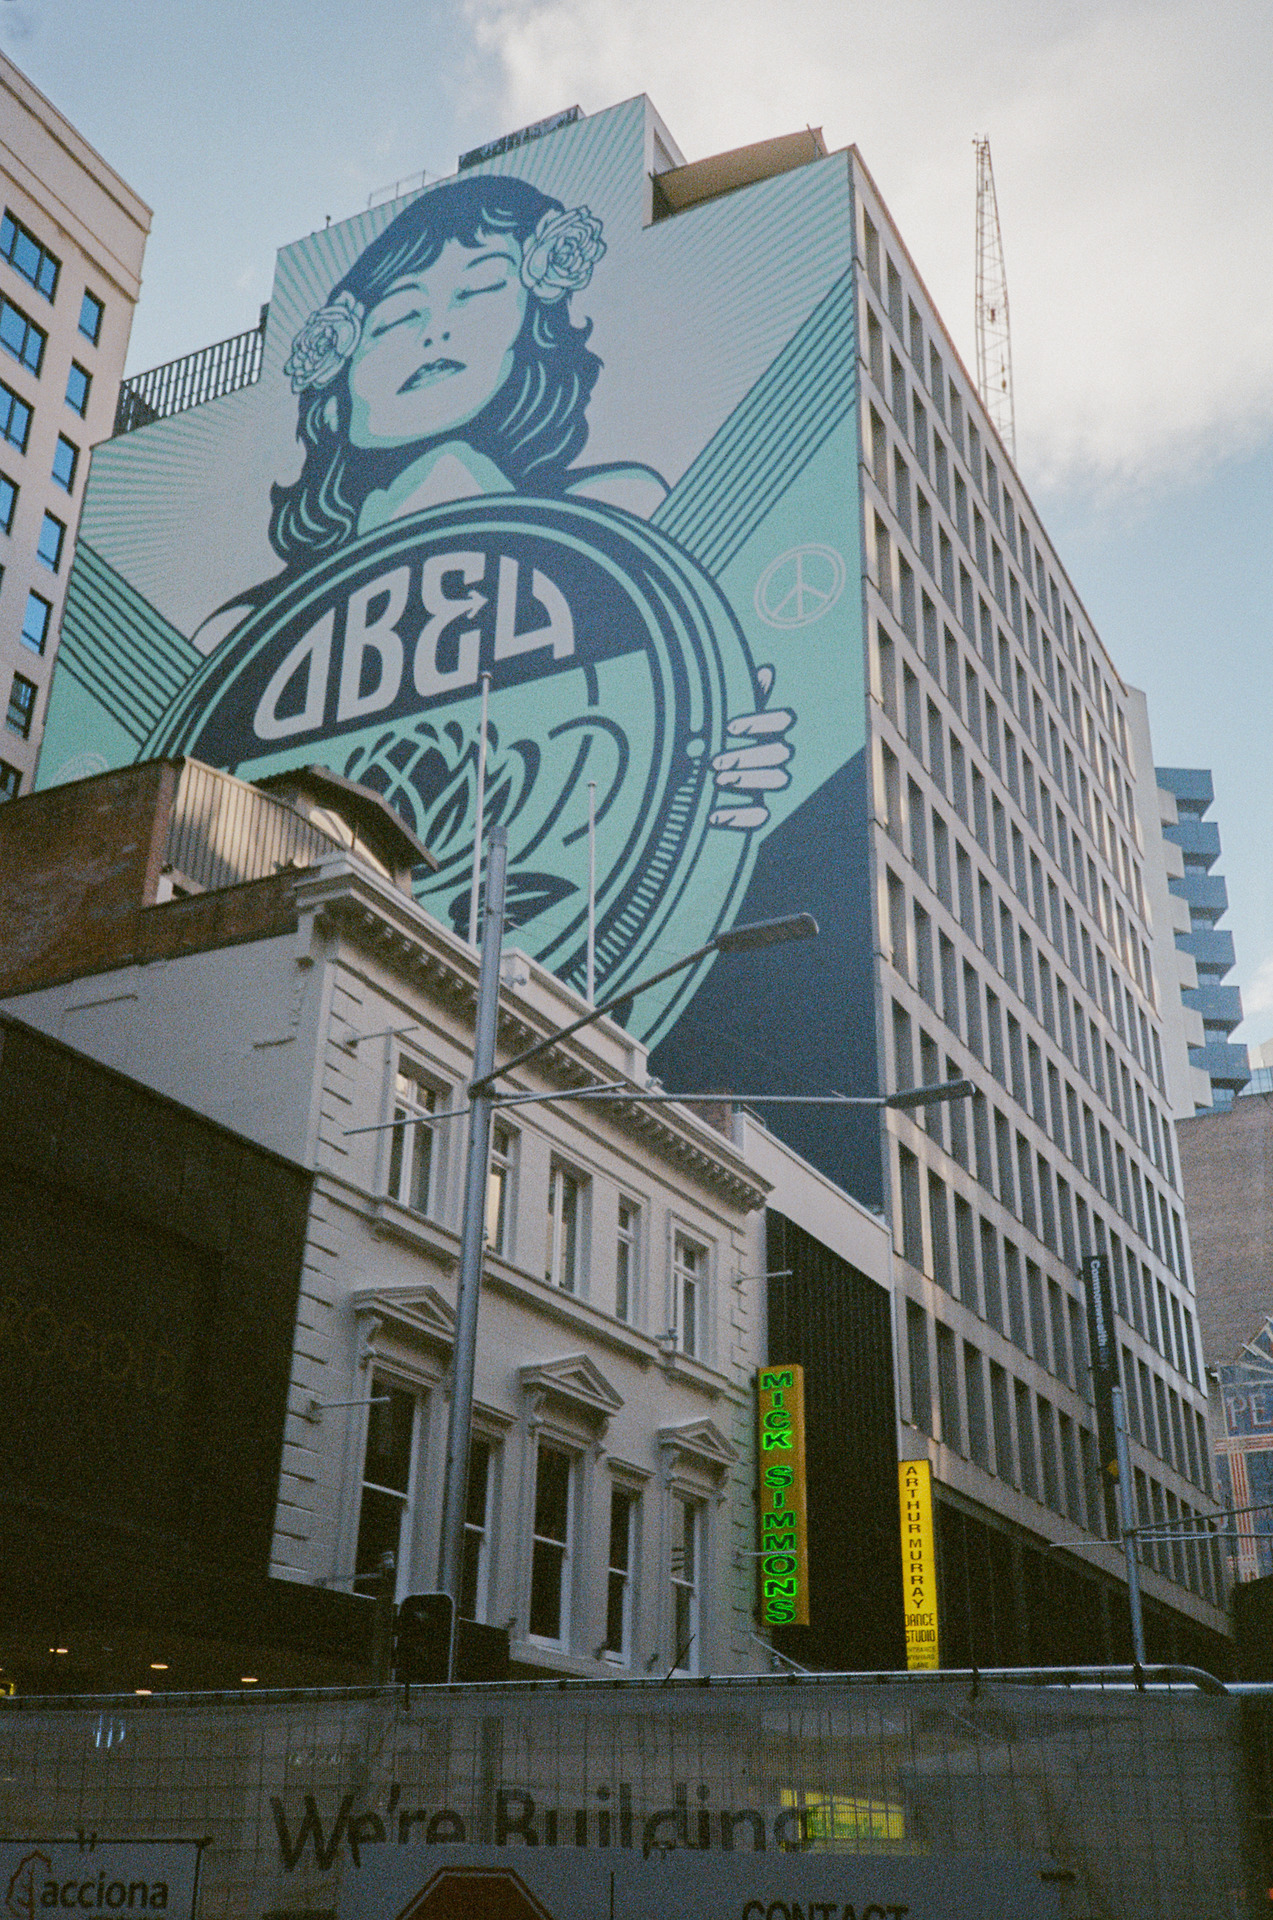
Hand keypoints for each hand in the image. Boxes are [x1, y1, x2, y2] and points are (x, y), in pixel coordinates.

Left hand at [710, 666, 793, 830]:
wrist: (686, 783)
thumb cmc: (709, 741)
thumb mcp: (719, 720)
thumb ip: (739, 700)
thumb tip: (765, 671)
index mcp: (768, 729)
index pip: (782, 720)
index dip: (760, 722)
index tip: (730, 727)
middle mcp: (774, 756)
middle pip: (780, 752)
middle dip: (749, 755)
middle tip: (716, 761)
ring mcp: (768, 783)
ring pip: (778, 779)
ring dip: (748, 780)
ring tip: (717, 780)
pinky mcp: (758, 810)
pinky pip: (761, 815)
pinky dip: (739, 816)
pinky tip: (714, 814)